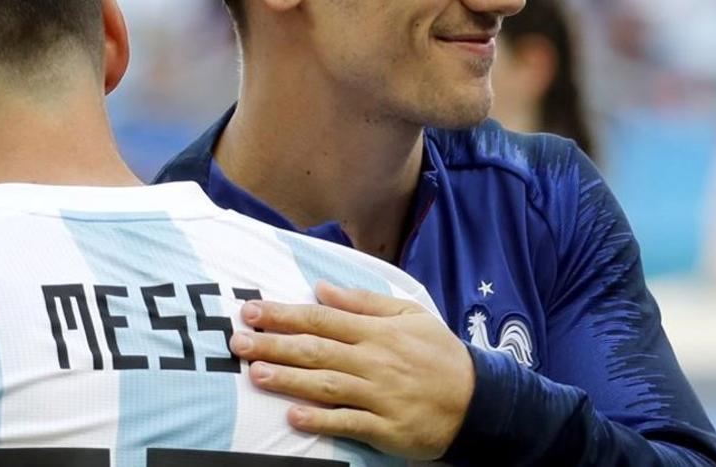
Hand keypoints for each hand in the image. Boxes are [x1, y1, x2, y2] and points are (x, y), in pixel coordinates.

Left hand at [229, 281, 474, 459]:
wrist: (478, 400)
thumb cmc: (438, 354)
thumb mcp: (409, 315)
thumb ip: (365, 301)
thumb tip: (323, 288)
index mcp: (376, 331)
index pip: (321, 319)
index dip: (283, 314)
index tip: (251, 310)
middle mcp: (374, 360)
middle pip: (316, 350)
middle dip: (273, 344)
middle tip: (237, 341)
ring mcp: (379, 395)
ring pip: (326, 385)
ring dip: (288, 379)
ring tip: (255, 374)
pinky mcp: (385, 427)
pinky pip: (348, 422)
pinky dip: (320, 420)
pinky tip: (293, 417)